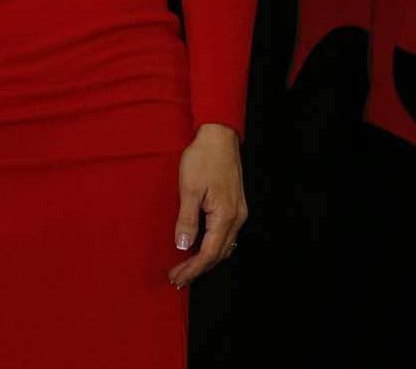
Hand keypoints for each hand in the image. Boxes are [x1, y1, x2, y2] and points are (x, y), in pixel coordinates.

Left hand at [169, 123, 246, 287]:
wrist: (219, 137)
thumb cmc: (202, 159)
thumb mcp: (189, 189)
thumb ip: (187, 220)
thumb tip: (183, 246)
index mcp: (225, 216)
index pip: (209, 253)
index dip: (192, 268)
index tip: (176, 277)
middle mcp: (237, 218)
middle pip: (218, 254)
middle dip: (197, 268)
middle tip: (177, 278)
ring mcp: (238, 212)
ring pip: (224, 246)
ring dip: (205, 259)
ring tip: (185, 268)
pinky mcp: (235, 206)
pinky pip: (225, 235)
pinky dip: (212, 246)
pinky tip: (199, 248)